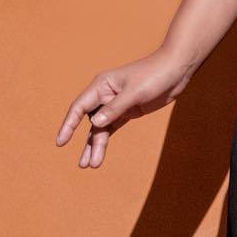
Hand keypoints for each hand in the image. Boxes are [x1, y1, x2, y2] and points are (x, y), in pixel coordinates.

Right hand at [54, 45, 195, 169]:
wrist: (175, 70)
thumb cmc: (154, 75)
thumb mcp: (134, 92)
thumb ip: (115, 108)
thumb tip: (94, 124)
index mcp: (102, 85)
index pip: (80, 107)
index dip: (68, 125)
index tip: (61, 142)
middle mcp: (105, 95)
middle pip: (88, 122)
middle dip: (85, 142)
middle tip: (82, 165)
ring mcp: (115, 104)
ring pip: (100, 128)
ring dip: (96, 146)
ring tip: (90, 166)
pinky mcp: (127, 112)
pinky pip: (111, 128)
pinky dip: (105, 141)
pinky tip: (99, 155)